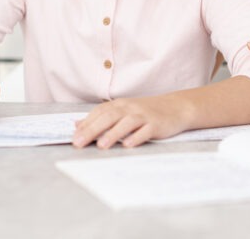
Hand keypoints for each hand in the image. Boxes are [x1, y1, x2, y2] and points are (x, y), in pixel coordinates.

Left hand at [72, 95, 189, 148]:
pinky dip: (136, 137)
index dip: (86, 124)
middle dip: (93, 130)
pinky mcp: (156, 124)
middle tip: (79, 143)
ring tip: (101, 145)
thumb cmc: (146, 111)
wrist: (176, 107)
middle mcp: (130, 108)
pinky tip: (128, 145)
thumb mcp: (123, 111)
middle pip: (109, 117)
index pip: (100, 112)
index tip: (74, 137)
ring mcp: (144, 116)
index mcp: (120, 105)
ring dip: (113, 133)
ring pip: (126, 123)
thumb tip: (77, 125)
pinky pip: (145, 131)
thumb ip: (101, 117)